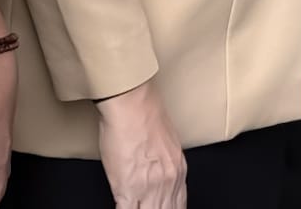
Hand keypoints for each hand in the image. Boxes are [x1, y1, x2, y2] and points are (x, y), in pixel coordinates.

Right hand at [97, 80, 186, 208]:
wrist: (131, 102)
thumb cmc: (144, 113)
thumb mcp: (166, 142)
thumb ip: (165, 164)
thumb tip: (160, 173)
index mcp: (177, 169)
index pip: (179, 205)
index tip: (163, 207)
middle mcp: (167, 181)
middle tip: (149, 206)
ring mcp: (147, 188)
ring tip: (137, 205)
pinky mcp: (127, 189)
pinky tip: (122, 205)